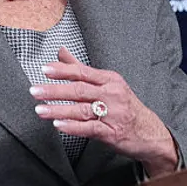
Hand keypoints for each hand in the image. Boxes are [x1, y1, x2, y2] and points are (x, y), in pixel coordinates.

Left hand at [32, 48, 179, 177]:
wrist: (150, 132)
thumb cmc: (125, 107)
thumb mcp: (108, 84)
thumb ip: (81, 69)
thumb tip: (61, 52)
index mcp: (110, 80)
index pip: (83, 72)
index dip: (63, 70)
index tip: (45, 69)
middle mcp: (113, 94)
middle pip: (80, 89)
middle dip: (55, 90)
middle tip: (35, 91)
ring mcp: (114, 114)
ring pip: (82, 109)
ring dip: (59, 109)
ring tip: (40, 109)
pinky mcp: (113, 133)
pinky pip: (90, 128)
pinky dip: (73, 126)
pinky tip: (59, 125)